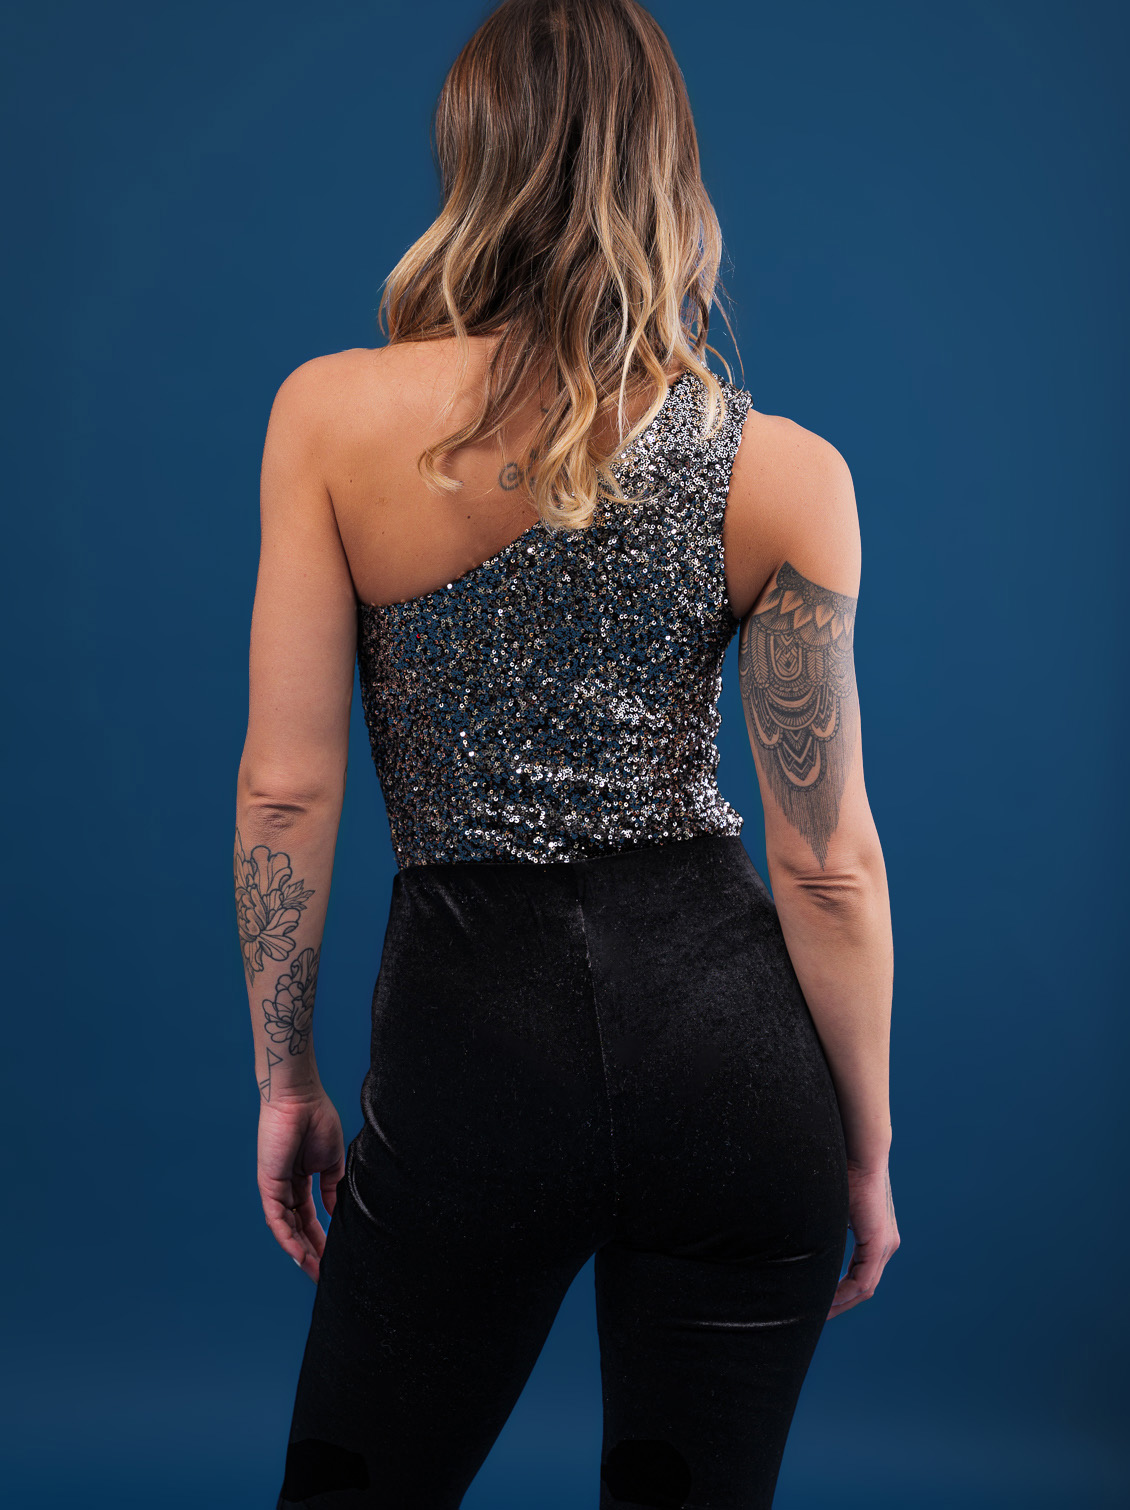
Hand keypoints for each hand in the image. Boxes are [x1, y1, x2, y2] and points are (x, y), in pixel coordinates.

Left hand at [257, 1089, 344, 1281]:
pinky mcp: (268, 1185)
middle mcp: (286, 1188)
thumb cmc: (317, 1119)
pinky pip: (277, 1219)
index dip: (321, 1238)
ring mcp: (276, 1188)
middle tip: (323, 1275)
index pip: (310, 1218)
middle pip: (298, 1229)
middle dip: (311, 1252)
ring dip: (300, 1252)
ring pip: (287, 1229)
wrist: (301, 1098)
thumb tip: (335, 1213)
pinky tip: (300, 1254)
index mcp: (302, 1180)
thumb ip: (332, 1188)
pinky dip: (287, 1238)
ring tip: (315, 1272)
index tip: (333, 1258)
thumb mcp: (331, 1162)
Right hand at [827, 1159, 898, 1318]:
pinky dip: (845, 1291)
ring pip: (864, 1286)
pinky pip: (863, 1279)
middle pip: (864, 1285)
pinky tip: (828, 1300)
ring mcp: (885, 1245)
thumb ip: (824, 1225)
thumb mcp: (831, 1207)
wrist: (858, 1151)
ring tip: (820, 1313)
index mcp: (875, 1234)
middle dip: (841, 1303)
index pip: (860, 1273)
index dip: (841, 1291)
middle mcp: (885, 1244)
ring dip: (842, 1301)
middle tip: (819, 1315)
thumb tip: (801, 1234)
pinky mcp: (879, 1243)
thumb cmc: (841, 1170)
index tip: (821, 1302)